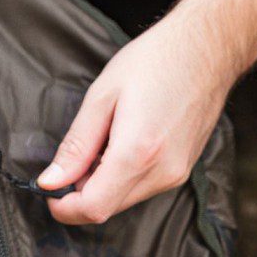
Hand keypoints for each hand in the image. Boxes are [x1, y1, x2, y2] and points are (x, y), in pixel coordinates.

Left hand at [37, 17, 235, 223]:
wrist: (207, 48)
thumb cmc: (153, 62)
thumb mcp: (101, 97)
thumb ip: (76, 146)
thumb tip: (50, 181)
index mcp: (138, 152)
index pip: (94, 207)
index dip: (64, 207)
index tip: (48, 190)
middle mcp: (162, 172)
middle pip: (107, 208)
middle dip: (80, 191)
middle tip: (75, 154)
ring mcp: (177, 174)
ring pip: (123, 200)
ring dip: (100, 182)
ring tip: (103, 140)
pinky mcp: (183, 171)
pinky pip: (141, 188)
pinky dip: (120, 176)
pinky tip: (121, 142)